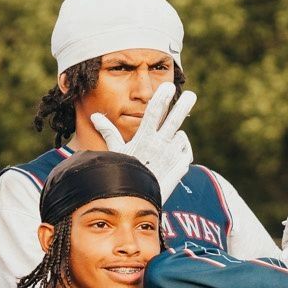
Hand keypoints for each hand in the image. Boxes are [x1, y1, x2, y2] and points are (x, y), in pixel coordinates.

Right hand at [91, 81, 196, 199]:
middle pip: (174, 120)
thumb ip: (109, 132)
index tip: (170, 86)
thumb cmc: (126, 173)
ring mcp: (172, 156)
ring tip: (166, 145)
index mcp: (144, 139)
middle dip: (183, 106)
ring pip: (181, 136)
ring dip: (177, 136)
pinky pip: (186, 151)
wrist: (137, 200)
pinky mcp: (181, 166)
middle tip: (192, 95)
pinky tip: (174, 154)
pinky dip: (182, 150)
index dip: (162, 98)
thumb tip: (95, 116)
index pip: (153, 113)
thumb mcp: (116, 152)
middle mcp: (160, 145)